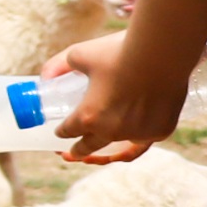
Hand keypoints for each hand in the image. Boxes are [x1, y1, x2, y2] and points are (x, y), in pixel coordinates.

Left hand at [43, 31, 169, 162]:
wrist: (161, 52)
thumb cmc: (117, 52)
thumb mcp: (78, 54)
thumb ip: (57, 66)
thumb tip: (45, 77)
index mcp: (88, 117)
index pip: (68, 131)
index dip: (62, 131)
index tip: (60, 131)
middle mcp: (112, 131)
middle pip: (90, 147)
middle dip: (78, 151)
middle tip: (72, 153)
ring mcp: (138, 134)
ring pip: (119, 145)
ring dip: (108, 148)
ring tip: (103, 154)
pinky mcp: (161, 130)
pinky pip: (145, 140)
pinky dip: (136, 140)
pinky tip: (131, 141)